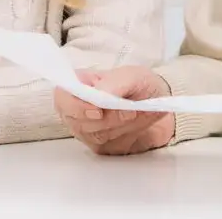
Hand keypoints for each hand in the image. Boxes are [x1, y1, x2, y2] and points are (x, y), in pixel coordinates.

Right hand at [54, 67, 174, 154]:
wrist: (159, 106)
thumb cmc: (141, 85)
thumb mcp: (133, 76)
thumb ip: (115, 83)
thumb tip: (99, 94)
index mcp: (80, 84)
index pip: (62, 96)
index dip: (75, 106)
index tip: (99, 110)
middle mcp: (77, 109)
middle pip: (76, 121)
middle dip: (107, 118)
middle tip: (130, 111)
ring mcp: (87, 130)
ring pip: (94, 136)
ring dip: (119, 126)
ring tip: (136, 113)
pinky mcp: (100, 146)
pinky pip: (108, 147)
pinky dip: (125, 136)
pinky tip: (136, 125)